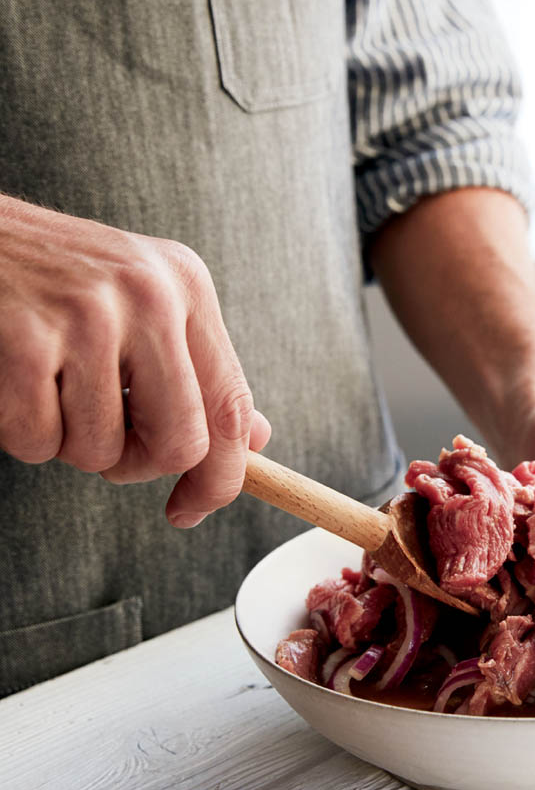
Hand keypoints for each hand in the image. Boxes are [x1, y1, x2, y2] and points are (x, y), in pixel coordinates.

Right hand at [0, 195, 270, 527]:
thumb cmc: (59, 281)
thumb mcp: (144, 301)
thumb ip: (198, 370)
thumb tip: (255, 438)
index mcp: (187, 287)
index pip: (232, 405)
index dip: (221, 476)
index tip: (191, 508)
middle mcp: (151, 295)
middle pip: (179, 443)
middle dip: (135, 465)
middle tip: (102, 439)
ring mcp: (90, 314)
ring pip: (100, 451)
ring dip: (66, 441)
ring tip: (49, 385)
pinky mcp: (28, 339)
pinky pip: (37, 440)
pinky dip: (19, 432)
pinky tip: (15, 382)